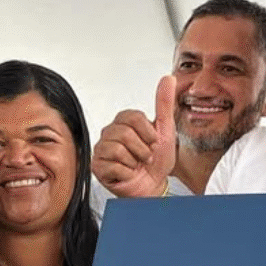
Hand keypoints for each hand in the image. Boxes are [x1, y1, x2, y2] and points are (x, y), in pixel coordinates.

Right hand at [91, 75, 176, 196]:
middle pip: (125, 133)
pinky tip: (127, 173)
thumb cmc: (157, 161)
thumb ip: (164, 103)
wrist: (154, 186)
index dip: (148, 133)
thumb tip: (168, 78)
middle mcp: (109, 133)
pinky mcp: (96, 166)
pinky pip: (113, 164)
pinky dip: (127, 172)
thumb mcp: (165, 129)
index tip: (153, 142)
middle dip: (142, 149)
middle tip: (144, 156)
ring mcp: (101, 149)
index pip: (133, 117)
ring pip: (118, 149)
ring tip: (136, 164)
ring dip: (135, 161)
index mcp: (123, 121)